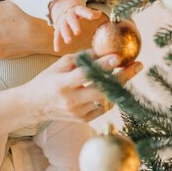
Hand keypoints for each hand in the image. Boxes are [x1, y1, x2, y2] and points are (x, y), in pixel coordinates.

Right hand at [23, 50, 142, 122]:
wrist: (34, 106)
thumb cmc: (47, 80)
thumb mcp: (61, 64)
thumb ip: (82, 58)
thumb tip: (104, 50)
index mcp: (63, 83)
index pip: (86, 74)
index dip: (103, 65)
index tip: (118, 57)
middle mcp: (71, 100)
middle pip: (102, 89)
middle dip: (122, 77)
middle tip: (137, 65)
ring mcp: (78, 112)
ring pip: (105, 98)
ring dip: (117, 85)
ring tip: (128, 72)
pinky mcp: (82, 120)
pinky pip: (102, 107)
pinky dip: (108, 95)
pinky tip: (110, 86)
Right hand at [51, 0, 101, 52]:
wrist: (61, 6)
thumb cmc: (76, 11)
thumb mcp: (82, 9)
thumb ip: (91, 12)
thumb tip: (99, 13)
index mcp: (76, 10)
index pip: (82, 11)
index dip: (88, 13)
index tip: (92, 16)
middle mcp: (68, 16)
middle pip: (71, 20)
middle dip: (74, 26)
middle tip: (78, 32)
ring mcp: (62, 22)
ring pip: (63, 28)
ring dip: (65, 34)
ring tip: (69, 41)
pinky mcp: (58, 28)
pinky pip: (56, 35)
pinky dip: (57, 42)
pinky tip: (57, 49)